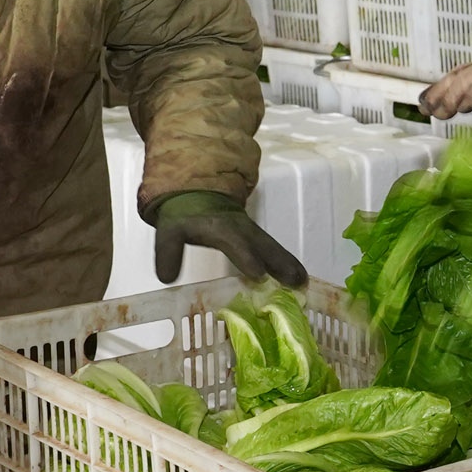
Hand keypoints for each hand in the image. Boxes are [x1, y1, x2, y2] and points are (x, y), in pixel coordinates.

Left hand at [152, 190, 307, 286]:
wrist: (195, 190)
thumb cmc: (183, 214)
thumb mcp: (168, 230)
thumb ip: (167, 251)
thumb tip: (167, 277)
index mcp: (220, 227)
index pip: (234, 242)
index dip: (246, 257)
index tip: (259, 274)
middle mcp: (240, 229)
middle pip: (263, 245)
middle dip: (280, 262)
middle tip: (297, 280)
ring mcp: (251, 232)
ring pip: (273, 247)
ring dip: (289, 264)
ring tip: (304, 281)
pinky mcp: (256, 237)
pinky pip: (273, 250)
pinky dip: (287, 263)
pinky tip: (299, 278)